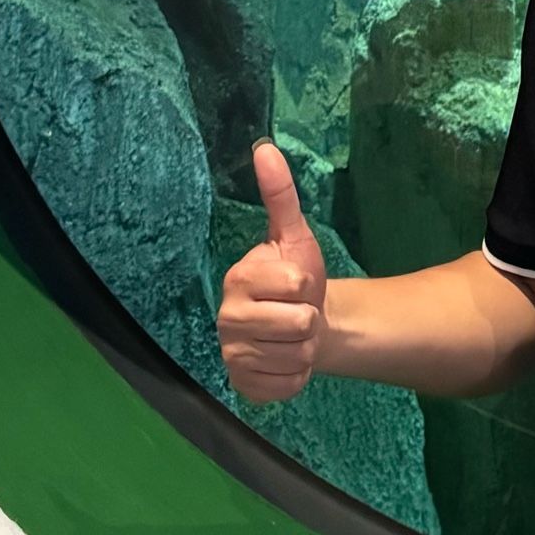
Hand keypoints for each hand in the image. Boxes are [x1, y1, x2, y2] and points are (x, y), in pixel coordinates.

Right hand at [217, 139, 328, 401]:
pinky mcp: (244, 388)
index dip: (307, 283)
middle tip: (296, 312)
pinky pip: (288, 386)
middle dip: (309, 317)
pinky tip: (286, 359)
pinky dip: (297, 375)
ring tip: (292, 334)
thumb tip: (264, 147)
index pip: (296, 282)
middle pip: (299, 323)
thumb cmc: (298, 277)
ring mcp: (232, 356)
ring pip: (297, 355)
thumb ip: (280, 194)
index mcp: (238, 278)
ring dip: (305, 347)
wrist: (305, 324)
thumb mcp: (294, 234)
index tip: (295, 282)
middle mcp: (226, 319)